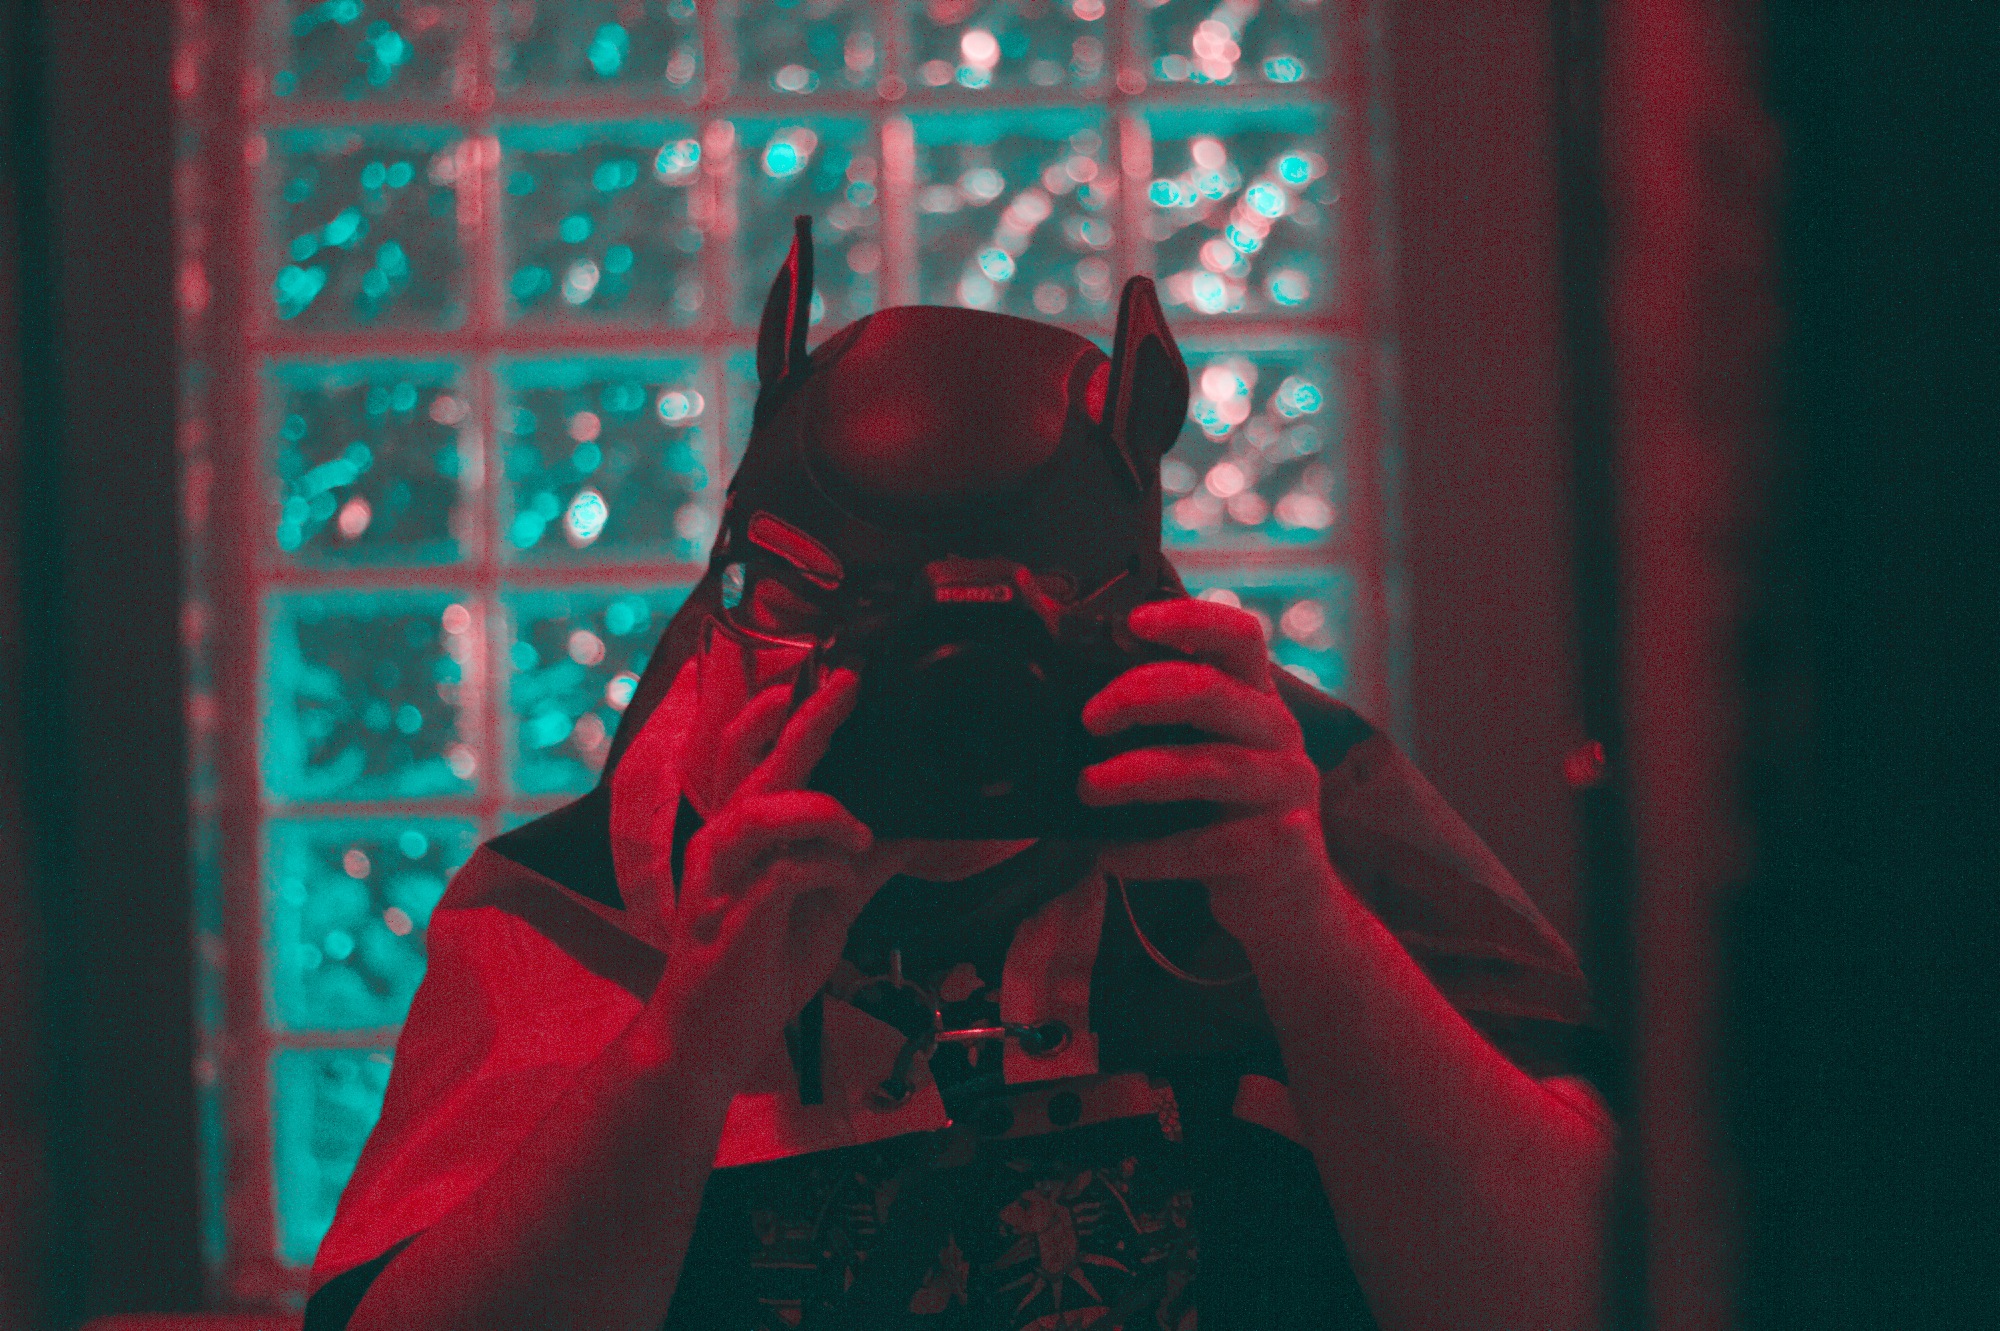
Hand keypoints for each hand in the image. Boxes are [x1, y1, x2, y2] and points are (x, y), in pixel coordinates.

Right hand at [650, 670, 907, 1071]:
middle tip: (848, 683)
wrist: (712, 1038)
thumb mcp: (827, 908)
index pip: (742, 756)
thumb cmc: (761, 968)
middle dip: (804, 721)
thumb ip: (861, 865)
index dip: (767, 714)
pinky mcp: (732, 917)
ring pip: (759, 811)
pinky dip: (822, 867)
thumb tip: (913, 828)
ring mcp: (721, 879)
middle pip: (755, 765)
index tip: (810, 678)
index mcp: (736, 835)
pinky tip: (843, 877)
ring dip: (817, 809)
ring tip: (859, 829)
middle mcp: (720, 844)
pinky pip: (781, 873)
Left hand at [1079, 598, 1335, 945]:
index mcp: (1258, 700)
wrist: (1287, 906)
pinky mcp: (1282, 847)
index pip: (1240, 636)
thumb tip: (1083, 701)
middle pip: (1212, 691)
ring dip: (1134, 776)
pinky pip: (1203, 844)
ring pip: (1206, 768)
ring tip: (1087, 787)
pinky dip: (1147, 851)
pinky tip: (1110, 854)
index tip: (1133, 622)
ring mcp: (1287, 790)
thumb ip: (1170, 724)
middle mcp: (1280, 734)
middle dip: (1140, 696)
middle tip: (1090, 719)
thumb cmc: (1228, 820)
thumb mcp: (1208, 757)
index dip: (1191, 618)